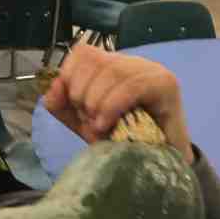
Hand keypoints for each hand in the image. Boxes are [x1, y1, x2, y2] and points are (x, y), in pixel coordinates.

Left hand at [42, 44, 193, 164]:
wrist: (159, 166)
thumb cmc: (124, 141)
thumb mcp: (85, 122)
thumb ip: (63, 105)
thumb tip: (53, 87)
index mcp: (113, 66)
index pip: (83, 52)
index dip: (69, 75)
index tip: (71, 105)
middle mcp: (132, 62)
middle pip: (95, 60)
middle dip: (81, 93)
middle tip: (88, 120)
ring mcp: (151, 70)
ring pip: (112, 71)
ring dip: (96, 101)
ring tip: (97, 126)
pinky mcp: (166, 84)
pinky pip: (132, 85)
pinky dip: (112, 105)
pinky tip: (107, 124)